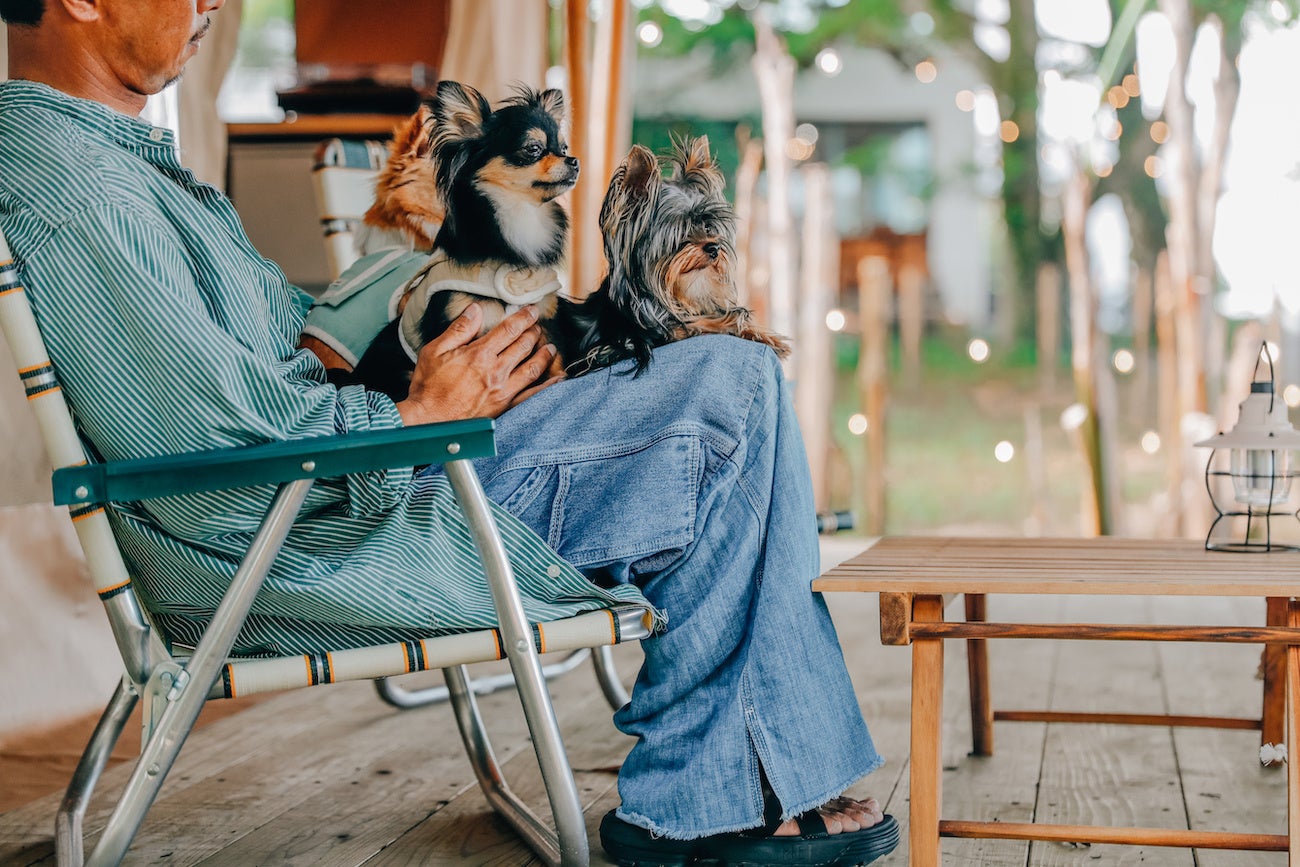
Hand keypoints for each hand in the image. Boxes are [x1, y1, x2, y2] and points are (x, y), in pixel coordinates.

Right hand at [395, 303, 560, 425]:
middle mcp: (496, 371)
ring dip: (544, 355)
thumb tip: (475, 309)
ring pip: (532, 368)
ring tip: (550, 348)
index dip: (524, 318)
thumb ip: (459, 329)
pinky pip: (532, 395)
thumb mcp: (434, 351)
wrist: (429, 421)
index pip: (509, 330)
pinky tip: (557, 379)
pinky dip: (548, 386)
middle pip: (523, 346)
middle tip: (539, 327)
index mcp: (479, 354)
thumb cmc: (428, 387)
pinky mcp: (505, 407)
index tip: (533, 311)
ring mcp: (503, 390)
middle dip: (534, 333)